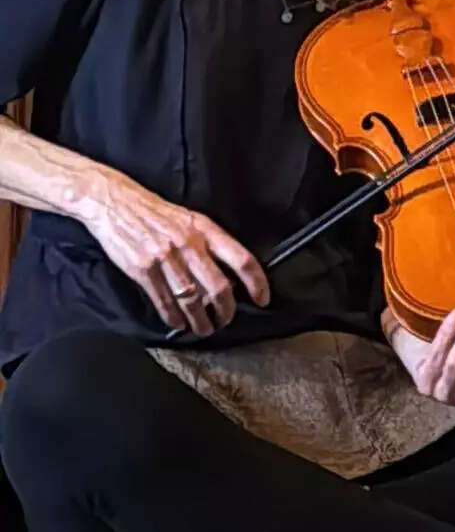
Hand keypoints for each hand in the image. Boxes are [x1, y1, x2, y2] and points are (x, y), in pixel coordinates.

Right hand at [77, 168, 268, 333]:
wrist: (115, 203)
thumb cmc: (155, 212)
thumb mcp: (189, 219)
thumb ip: (208, 243)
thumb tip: (228, 274)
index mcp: (205, 229)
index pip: (241, 259)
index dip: (256, 282)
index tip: (262, 299)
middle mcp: (188, 244)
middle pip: (219, 287)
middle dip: (226, 311)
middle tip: (225, 321)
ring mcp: (165, 257)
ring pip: (192, 300)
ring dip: (200, 321)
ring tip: (203, 328)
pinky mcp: (143, 269)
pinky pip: (164, 301)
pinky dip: (173, 318)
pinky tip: (178, 323)